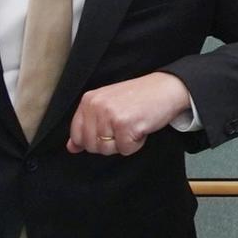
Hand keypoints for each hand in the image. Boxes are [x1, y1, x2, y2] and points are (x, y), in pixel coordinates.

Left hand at [66, 72, 191, 156]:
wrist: (166, 88)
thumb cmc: (139, 98)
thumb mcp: (108, 106)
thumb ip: (88, 125)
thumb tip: (71, 147)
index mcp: (89, 100)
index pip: (76, 134)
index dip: (93, 139)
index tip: (109, 131)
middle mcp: (96, 106)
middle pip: (91, 145)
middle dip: (109, 143)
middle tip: (125, 126)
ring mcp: (109, 115)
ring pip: (106, 150)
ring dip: (123, 143)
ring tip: (133, 125)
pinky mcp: (125, 125)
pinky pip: (125, 150)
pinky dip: (136, 144)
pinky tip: (141, 127)